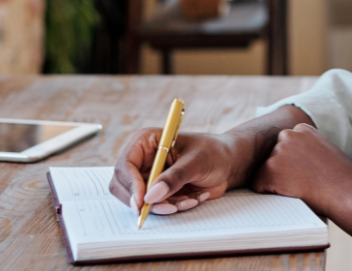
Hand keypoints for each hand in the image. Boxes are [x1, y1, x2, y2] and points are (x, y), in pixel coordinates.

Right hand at [108, 128, 244, 215]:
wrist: (228, 163)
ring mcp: (149, 176)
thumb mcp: (196, 163)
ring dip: (164, 206)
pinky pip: (156, 206)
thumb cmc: (213, 153)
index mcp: (146, 142)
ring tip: (189, 199)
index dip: (131, 185)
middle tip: (168, 208)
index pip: (125, 166)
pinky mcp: (159, 191)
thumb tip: (151, 196)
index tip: (143, 202)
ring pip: (139, 201)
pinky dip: (173, 207)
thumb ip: (174, 178)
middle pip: (124, 187)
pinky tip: (193, 198)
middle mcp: (143, 160)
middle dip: (144, 201)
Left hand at [252, 124, 351, 217]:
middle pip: (273, 156)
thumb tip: (291, 156)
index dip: (293, 162)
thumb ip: (306, 146)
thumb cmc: (340, 177)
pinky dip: (268, 192)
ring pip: (265, 170)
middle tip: (302, 181)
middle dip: (282, 169)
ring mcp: (279, 152)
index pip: (285, 145)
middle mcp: (288, 135)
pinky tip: (289, 194)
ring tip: (300, 188)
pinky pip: (258, 184)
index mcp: (302, 129)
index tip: (305, 171)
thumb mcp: (325, 149)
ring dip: (276, 181)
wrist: (346, 192)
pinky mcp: (271, 170)